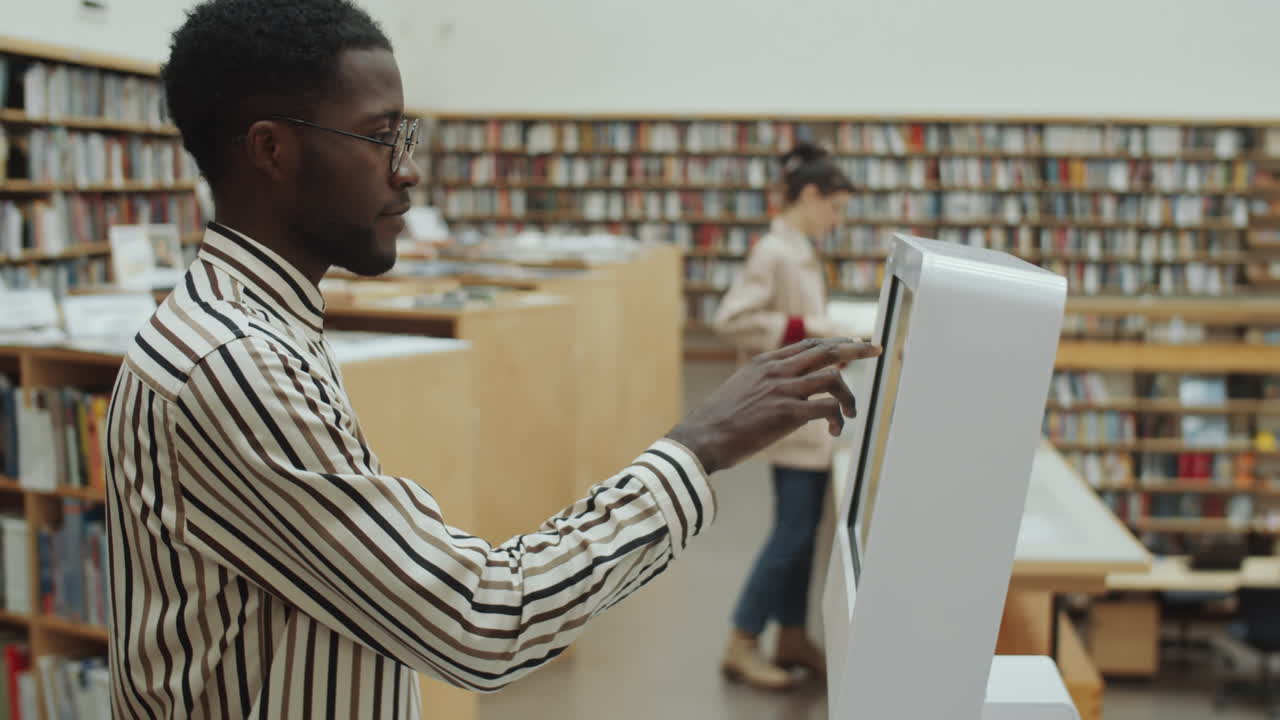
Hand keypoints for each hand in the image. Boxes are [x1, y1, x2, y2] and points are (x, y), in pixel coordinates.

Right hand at [666, 337, 881, 474]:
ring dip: (849, 396)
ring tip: (850, 413)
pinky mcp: (787, 413)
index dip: (835, 343)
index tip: (853, 344)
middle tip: (877, 350)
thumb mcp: (742, 388)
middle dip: (856, 348)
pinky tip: (834, 430)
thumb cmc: (720, 420)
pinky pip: (826, 407)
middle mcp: (776, 370)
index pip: (809, 344)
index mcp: (765, 362)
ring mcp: (783, 390)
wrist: (703, 437)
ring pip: (833, 378)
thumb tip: (787, 389)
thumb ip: (766, 382)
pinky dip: (838, 417)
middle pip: (827, 351)